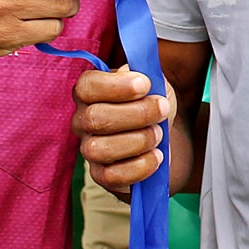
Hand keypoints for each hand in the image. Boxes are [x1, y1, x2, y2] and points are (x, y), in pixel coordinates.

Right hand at [75, 65, 173, 200]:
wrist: (164, 136)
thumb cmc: (153, 103)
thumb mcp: (154, 82)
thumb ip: (144, 72)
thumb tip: (133, 74)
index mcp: (91, 92)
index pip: (87, 86)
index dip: (116, 85)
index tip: (145, 85)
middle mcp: (83, 120)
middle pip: (95, 118)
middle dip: (136, 114)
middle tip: (162, 110)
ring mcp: (89, 149)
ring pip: (99, 149)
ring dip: (138, 141)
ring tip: (159, 134)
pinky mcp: (101, 175)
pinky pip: (111, 176)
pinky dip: (139, 166)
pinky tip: (156, 155)